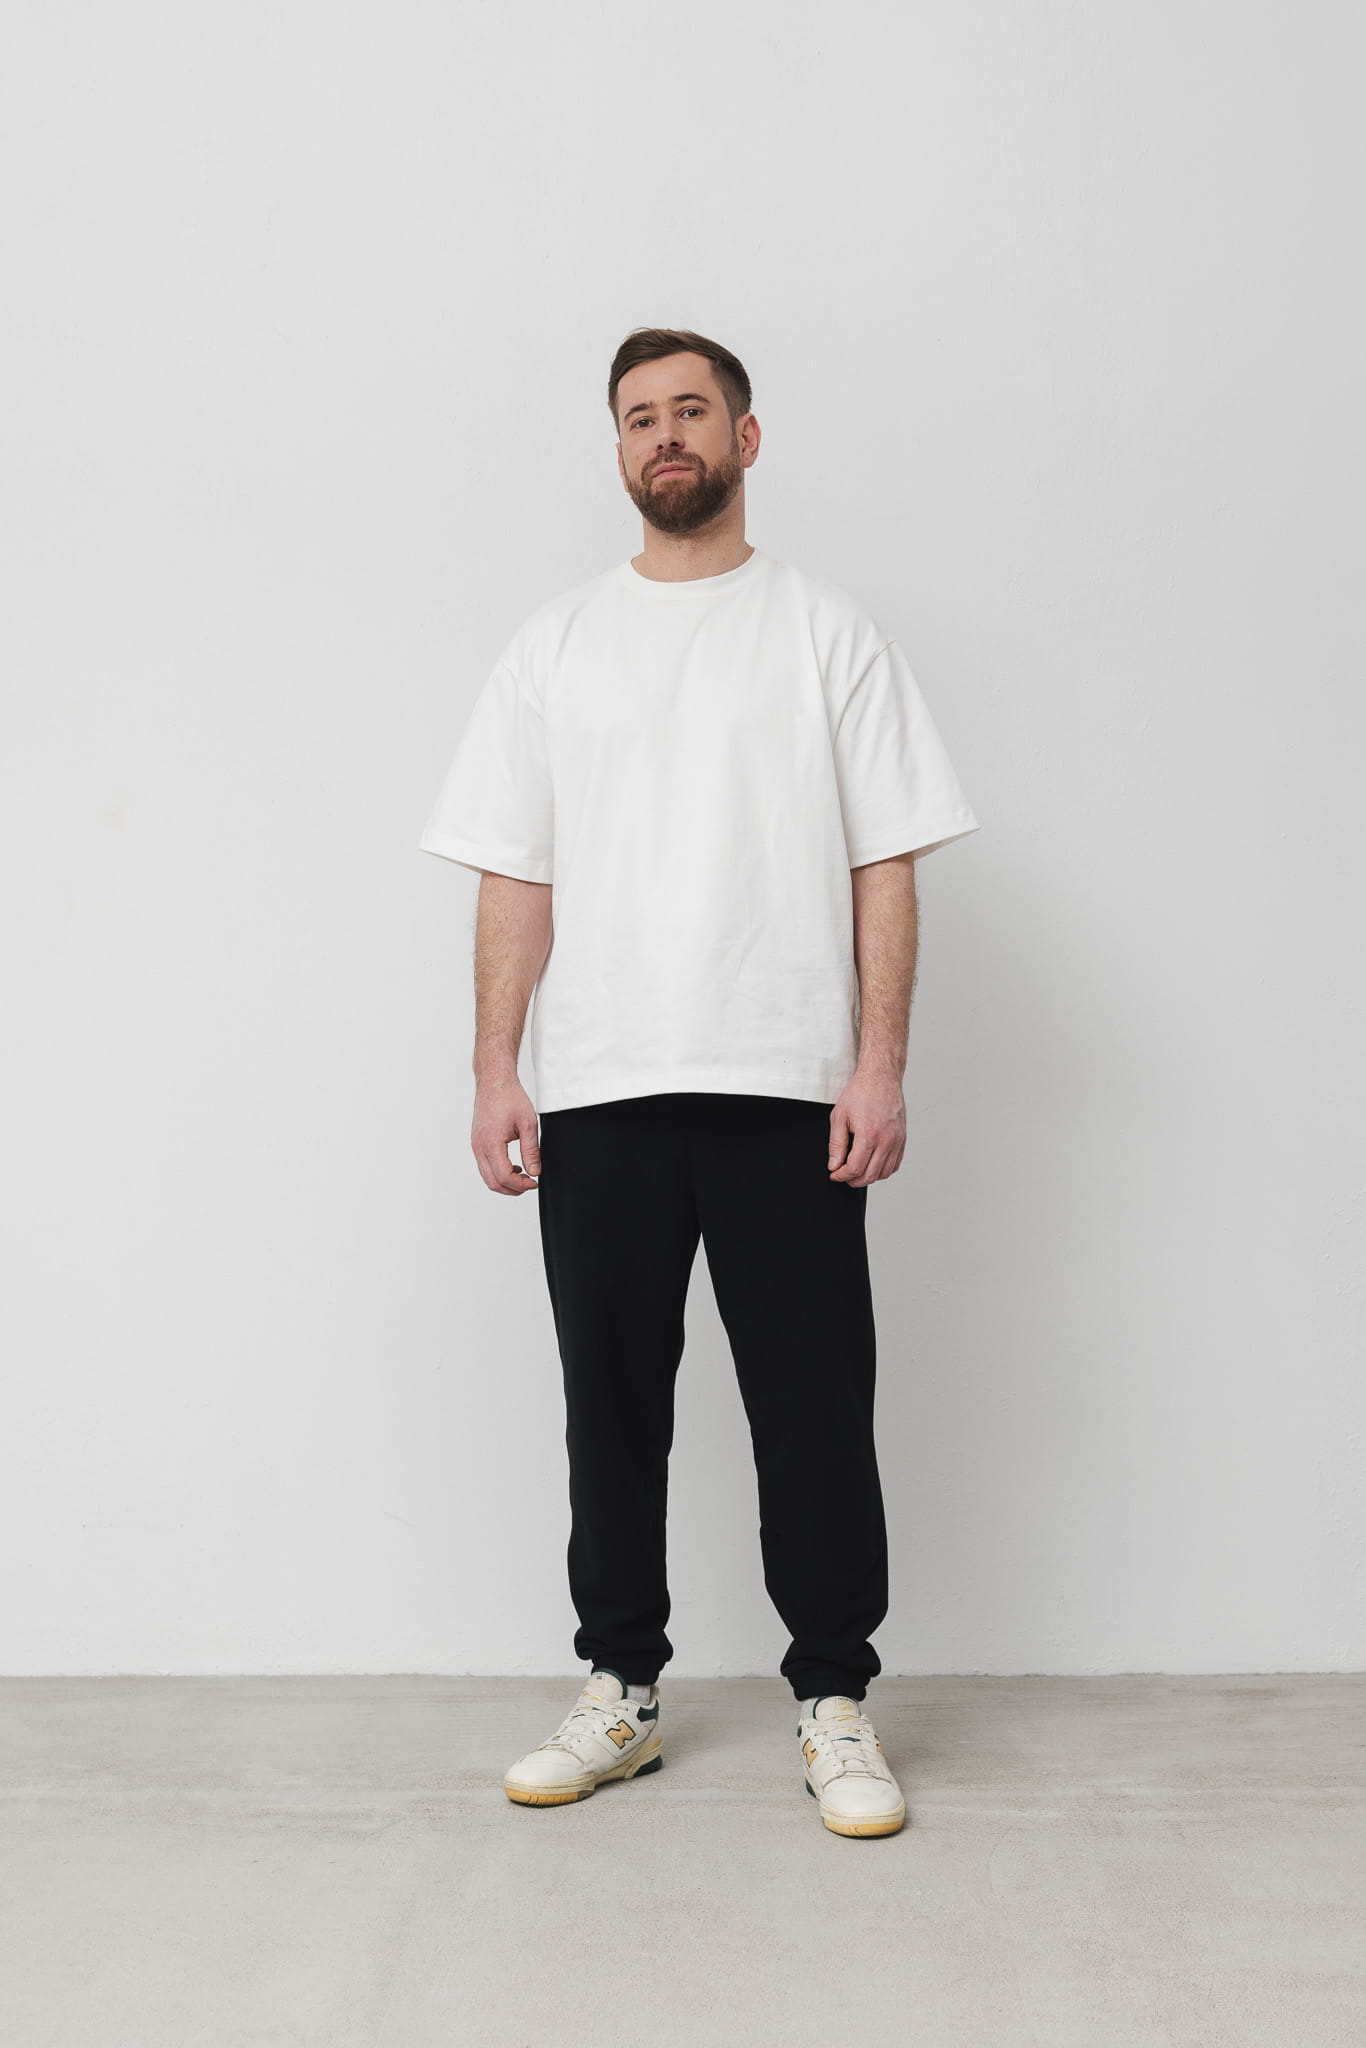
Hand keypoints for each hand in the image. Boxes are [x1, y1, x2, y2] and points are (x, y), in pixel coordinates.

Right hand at [472, 1074, 541, 1194]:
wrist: (494, 1082)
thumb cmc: (509, 1097)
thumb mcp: (528, 1124)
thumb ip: (531, 1151)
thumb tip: (535, 1172)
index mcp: (491, 1142)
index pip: (503, 1176)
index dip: (520, 1185)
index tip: (534, 1182)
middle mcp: (479, 1146)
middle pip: (492, 1182)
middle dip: (512, 1189)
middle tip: (529, 1184)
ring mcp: (475, 1145)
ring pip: (487, 1176)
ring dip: (504, 1182)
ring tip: (523, 1176)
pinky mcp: (476, 1143)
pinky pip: (484, 1166)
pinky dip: (498, 1173)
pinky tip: (513, 1166)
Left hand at [828, 1068, 905, 1186]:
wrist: (881, 1077)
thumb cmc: (860, 1093)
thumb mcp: (839, 1116)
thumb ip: (836, 1144)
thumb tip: (834, 1165)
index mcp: (869, 1134)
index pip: (855, 1168)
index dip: (841, 1176)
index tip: (834, 1174)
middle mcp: (886, 1140)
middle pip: (870, 1176)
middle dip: (853, 1180)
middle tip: (843, 1175)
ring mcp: (897, 1140)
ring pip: (883, 1173)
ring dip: (868, 1177)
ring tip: (856, 1171)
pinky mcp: (902, 1139)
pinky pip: (895, 1164)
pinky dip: (882, 1170)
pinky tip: (871, 1165)